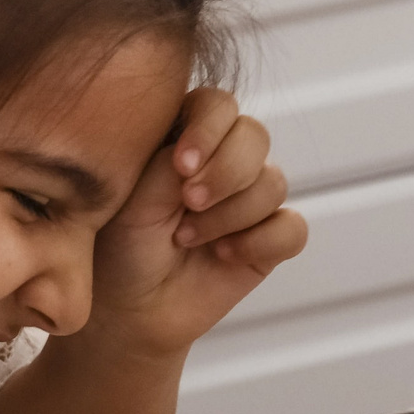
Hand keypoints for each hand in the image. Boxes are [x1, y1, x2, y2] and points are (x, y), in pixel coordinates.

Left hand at [86, 87, 306, 354]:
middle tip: (190, 203)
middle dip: (226, 172)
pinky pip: (292, 228)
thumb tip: (206, 154)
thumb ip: (170, 163)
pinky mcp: (270, 238)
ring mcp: (250, 198)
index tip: (182, 165)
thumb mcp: (133, 196)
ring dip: (230, 215)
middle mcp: (224, 159)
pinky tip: (224, 256)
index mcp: (187, 135)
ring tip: (187, 239)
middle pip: (255, 136)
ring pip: (274, 183)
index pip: (217, 104)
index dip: (209, 129)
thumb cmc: (121, 244)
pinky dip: (260, 243)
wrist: (130, 308)